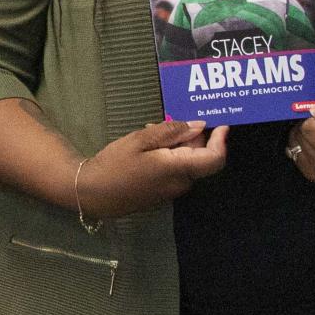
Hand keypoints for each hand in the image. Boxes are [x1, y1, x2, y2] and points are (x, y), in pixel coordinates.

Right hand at [76, 120, 230, 217]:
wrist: (92, 194)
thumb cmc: (115, 164)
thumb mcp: (140, 140)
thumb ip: (172, 132)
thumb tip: (199, 126)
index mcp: (178, 169)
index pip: (215, 159)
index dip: (222, 141)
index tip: (222, 124)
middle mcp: (181, 184)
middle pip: (201, 158)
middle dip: (193, 137)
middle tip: (170, 120)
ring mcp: (172, 191)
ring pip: (187, 163)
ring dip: (178, 145)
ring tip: (152, 132)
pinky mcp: (162, 194)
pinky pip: (175, 171)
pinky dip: (170, 156)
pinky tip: (148, 149)